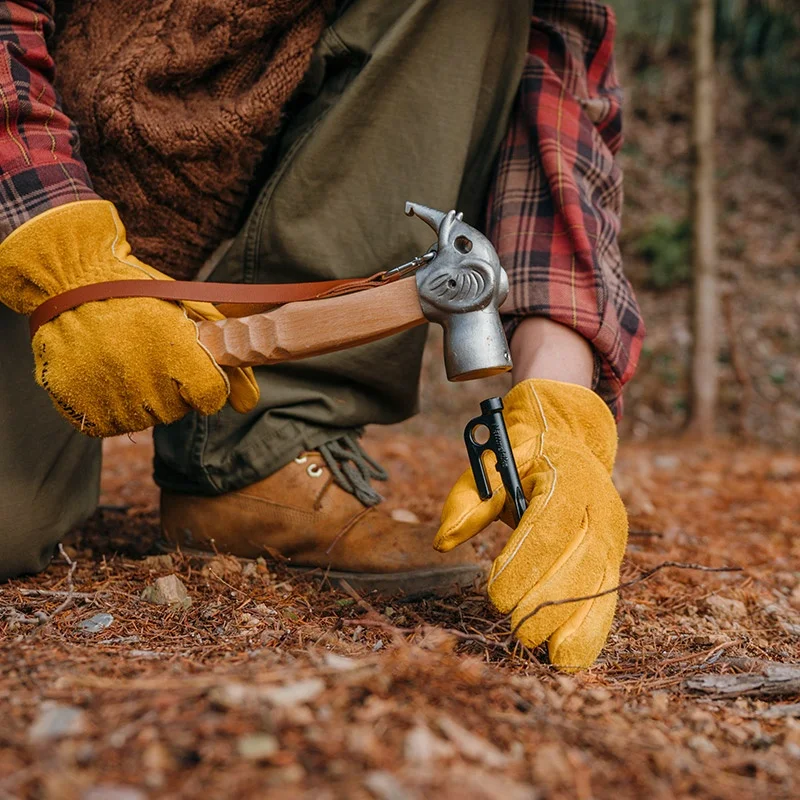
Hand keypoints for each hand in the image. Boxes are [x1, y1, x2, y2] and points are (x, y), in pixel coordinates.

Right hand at [0, 201, 258, 436]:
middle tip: (149, 353)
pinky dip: (110, 406)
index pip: (211, 398)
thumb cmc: (141, 294)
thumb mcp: (193, 315)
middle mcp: (144, 382)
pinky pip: (109, 425)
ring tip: (124, 359)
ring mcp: (109, 396)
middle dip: (172, 387)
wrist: (70, 280)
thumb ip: (229, 359)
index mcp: (178, 355)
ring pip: (144, 420)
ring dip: (141, 398)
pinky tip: (104, 373)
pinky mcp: (78, 406)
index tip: (192, 367)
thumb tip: (250, 405)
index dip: (206, 384)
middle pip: (178, 410)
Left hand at [435, 379, 627, 669]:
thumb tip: (442, 541)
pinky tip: (572, 657)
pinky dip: (592, 628)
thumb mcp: (493, 462)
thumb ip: (469, 499)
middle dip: (549, 600)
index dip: (526, 563)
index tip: (497, 596)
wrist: (569, 439)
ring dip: (577, 623)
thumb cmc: (524, 454)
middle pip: (579, 559)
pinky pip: (605, 594)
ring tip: (552, 656)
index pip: (549, 524)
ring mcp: (610, 533)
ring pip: (599, 583)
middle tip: (517, 631)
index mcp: (567, 477)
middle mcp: (598, 506)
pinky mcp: (612, 555)